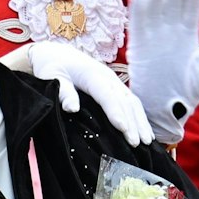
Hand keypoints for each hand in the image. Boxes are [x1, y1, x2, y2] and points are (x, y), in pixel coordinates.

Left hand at [27, 42, 151, 145]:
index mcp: (91, 74)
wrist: (57, 54)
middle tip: (136, 143)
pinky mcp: (115, 87)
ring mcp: (114, 81)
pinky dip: (139, 117)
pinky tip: (144, 131)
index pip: (107, 95)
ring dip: (140, 121)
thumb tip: (72, 109)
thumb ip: (63, 92)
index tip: (123, 129)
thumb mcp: (51, 77)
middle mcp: (107, 77)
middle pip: (124, 100)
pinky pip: (131, 102)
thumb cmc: (52, 67)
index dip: (116, 112)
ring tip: (147, 141)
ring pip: (132, 101)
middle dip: (132, 122)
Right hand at [126, 0, 198, 142]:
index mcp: (189, 36)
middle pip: (173, 4)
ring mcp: (153, 38)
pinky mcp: (137, 46)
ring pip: (154, 10)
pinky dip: (137, 11)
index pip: (192, 9)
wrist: (163, 111)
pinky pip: (136, 25)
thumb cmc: (186, 93)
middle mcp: (170, 33)